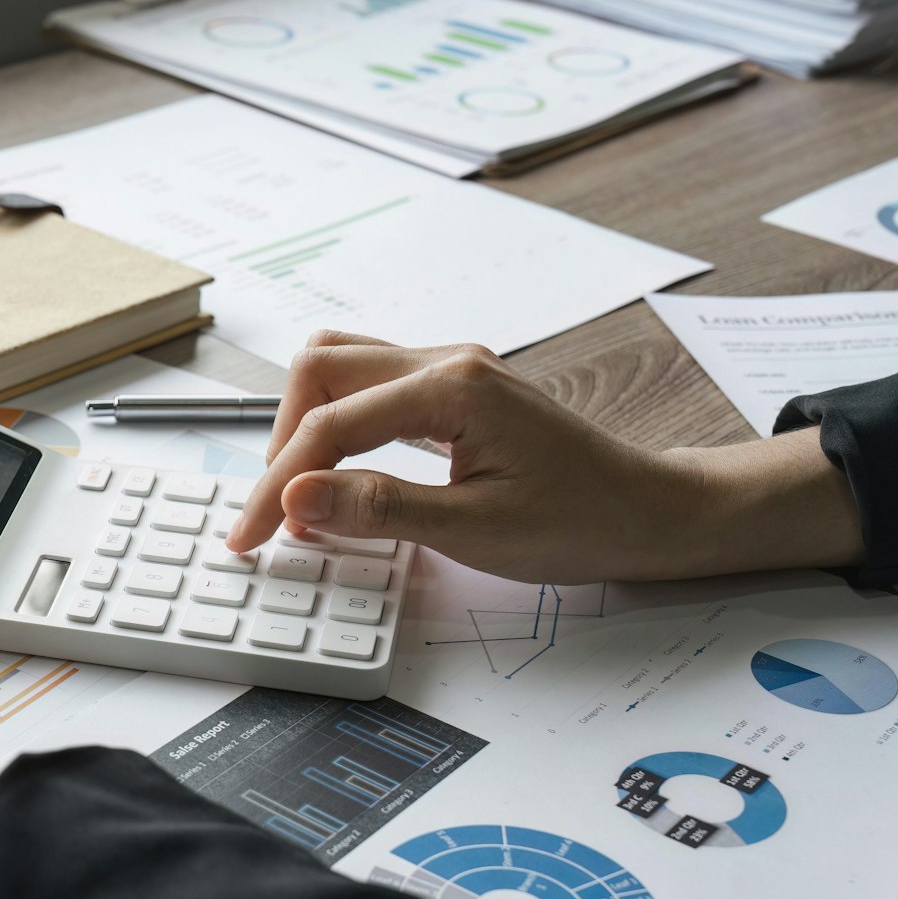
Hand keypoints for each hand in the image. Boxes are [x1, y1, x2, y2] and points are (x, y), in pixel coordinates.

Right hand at [226, 332, 864, 583]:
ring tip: (295, 494)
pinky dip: (336, 425)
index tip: (248, 538)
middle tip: (268, 517)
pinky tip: (335, 475)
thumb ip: (379, 508)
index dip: (277, 484)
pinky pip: (369, 387)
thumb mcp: (475, 530)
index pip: (330, 425)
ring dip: (304, 425)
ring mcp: (448, 368)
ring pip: (338, 367)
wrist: (648, 513)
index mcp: (452, 386)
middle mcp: (445, 360)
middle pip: (320, 371)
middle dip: (281, 443)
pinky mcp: (450, 388)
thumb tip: (298, 498)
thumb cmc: (581, 521)